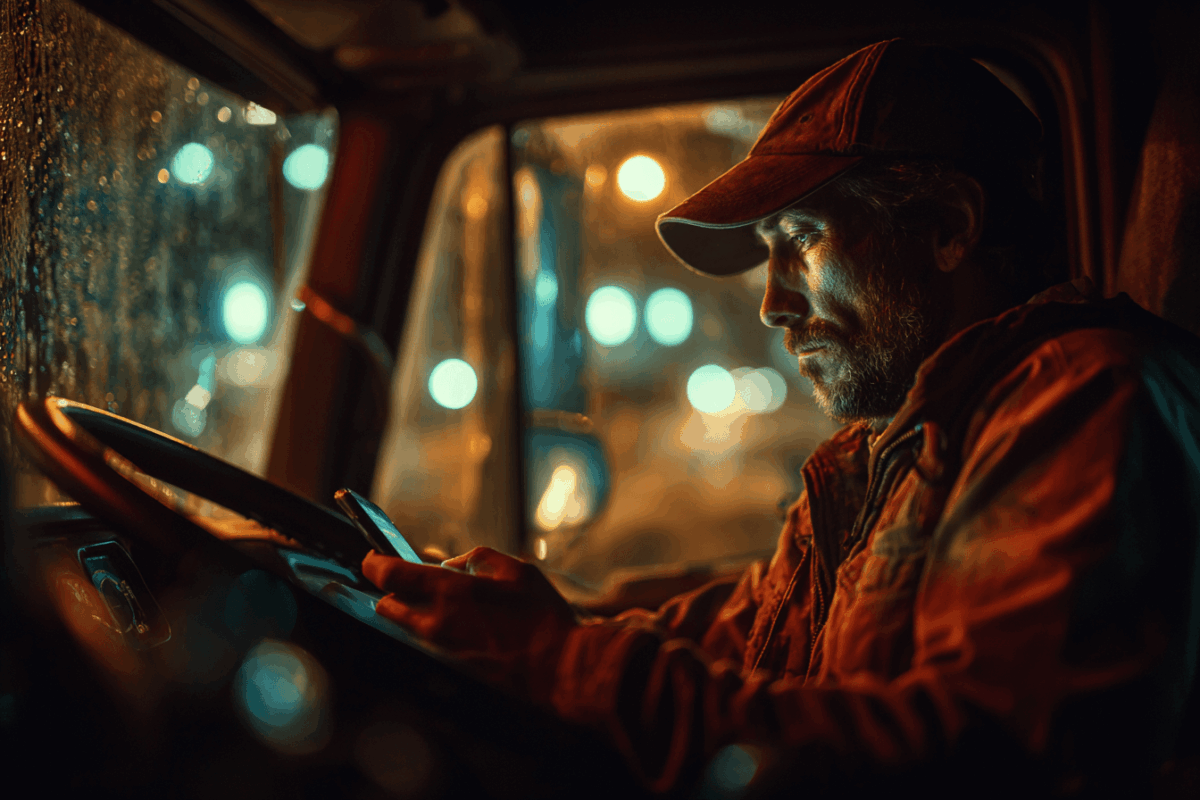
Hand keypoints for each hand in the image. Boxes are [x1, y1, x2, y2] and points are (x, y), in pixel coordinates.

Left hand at [362, 546, 577, 700]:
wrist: (559, 669)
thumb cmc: (542, 617)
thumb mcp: (516, 570)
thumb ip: (477, 560)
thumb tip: (453, 564)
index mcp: (450, 591)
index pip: (390, 575)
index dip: (375, 565)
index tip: (374, 561)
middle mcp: (436, 624)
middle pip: (388, 606)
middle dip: (393, 594)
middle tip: (410, 588)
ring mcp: (439, 653)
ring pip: (405, 631)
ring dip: (412, 618)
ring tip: (440, 612)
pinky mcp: (448, 672)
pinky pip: (426, 650)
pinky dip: (432, 639)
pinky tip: (459, 636)